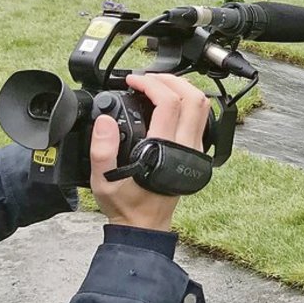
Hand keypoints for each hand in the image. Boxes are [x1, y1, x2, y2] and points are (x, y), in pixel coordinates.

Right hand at [90, 73, 211, 231]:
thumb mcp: (102, 180)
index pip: (168, 103)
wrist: (144, 224)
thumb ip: (102, 150)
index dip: (151, 85)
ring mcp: (195, 149)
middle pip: (192, 98)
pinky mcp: (196, 152)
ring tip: (158, 85)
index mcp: (164, 150)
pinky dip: (188, 102)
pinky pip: (200, 119)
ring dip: (183, 88)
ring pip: (201, 107)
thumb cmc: (126, 203)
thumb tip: (105, 121)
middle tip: (148, 78)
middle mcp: (186, 147)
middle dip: (170, 80)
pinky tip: (169, 102)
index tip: (134, 81)